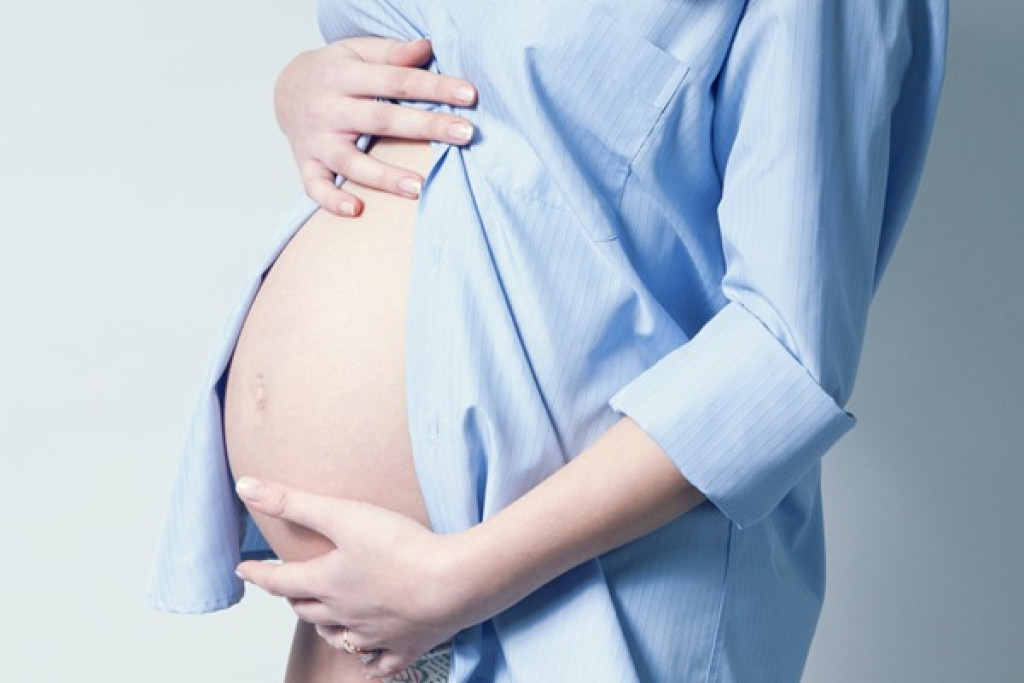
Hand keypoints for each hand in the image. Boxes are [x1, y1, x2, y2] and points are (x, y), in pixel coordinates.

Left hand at [233, 476, 470, 679]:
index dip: (260, 573)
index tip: (244, 569)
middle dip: (293, 598)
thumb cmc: (400, 546)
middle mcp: (344, 613)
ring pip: (338, 638)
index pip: (281, 580)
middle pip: (307, 611)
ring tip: (323, 618)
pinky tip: (368, 658)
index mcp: (327, 582)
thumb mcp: (343, 515)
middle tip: (289, 588)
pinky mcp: (407, 645)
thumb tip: (245, 486)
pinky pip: (380, 663)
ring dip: (325, 628)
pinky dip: (370, 661)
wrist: (451, 583)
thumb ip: (294, 502)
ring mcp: (375, 634)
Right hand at [274, 36, 477, 216]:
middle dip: (425, 126)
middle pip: (381, 120)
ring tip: (420, 187)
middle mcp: (328, 108)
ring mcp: (316, 140)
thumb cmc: (334, 71)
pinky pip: (316, 187)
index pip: (396, 80)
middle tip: (465, 133)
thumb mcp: (357, 51)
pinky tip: (357, 209)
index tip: (469, 95)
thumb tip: (426, 48)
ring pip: (351, 161)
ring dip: (385, 176)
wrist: (285, 90)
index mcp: (342, 75)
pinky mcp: (307, 164)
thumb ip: (391, 53)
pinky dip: (332, 200)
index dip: (433, 87)